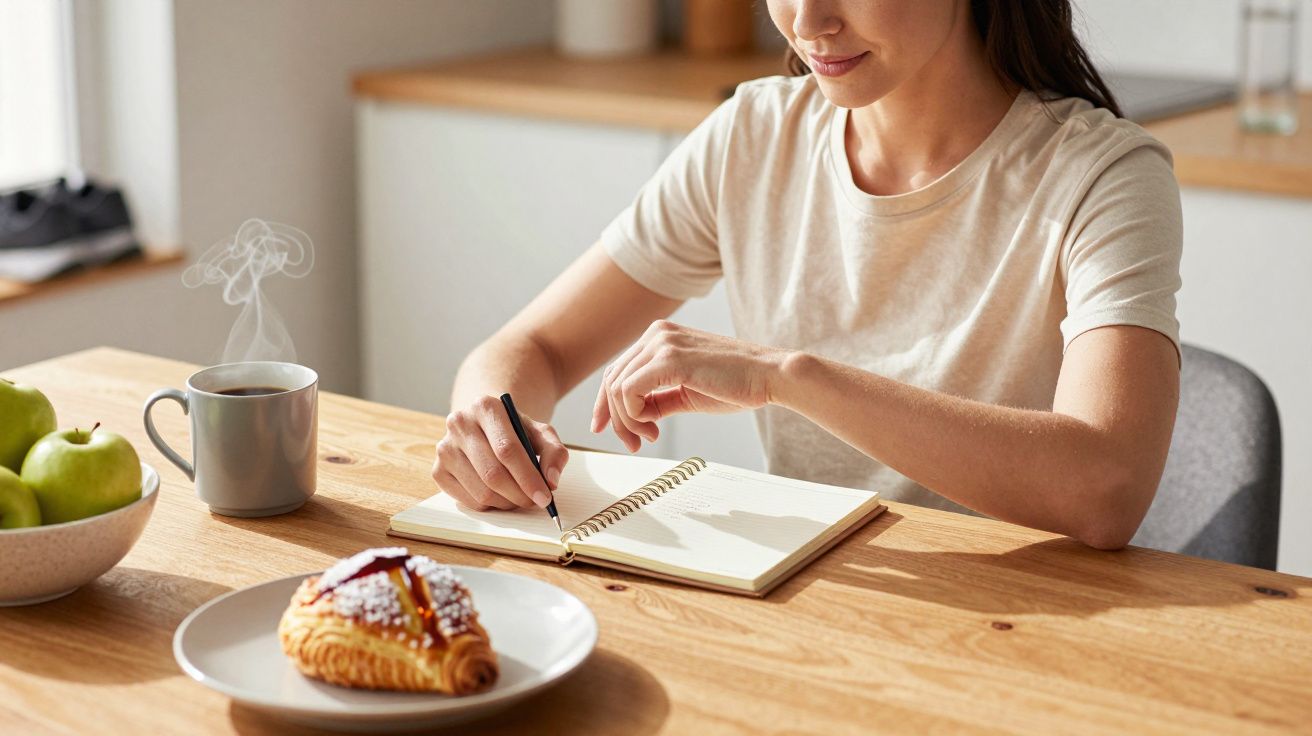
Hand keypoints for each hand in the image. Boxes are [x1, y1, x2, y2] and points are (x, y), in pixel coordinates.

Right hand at [432, 396, 568, 510]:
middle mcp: (460, 423)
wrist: (484, 424)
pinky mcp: (438, 470)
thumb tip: (552, 480)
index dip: (528, 477)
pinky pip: (467, 500)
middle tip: (536, 502)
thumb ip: (554, 452)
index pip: (507, 449)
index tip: (545, 497)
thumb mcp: (540, 432)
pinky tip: (500, 495)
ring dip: (507, 503)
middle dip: (519, 494)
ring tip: (520, 497)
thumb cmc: (514, 430)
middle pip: (492, 473)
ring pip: (481, 491)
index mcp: (485, 406)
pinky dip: (490, 505)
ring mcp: (444, 448)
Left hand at [591, 320, 789, 451]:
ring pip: (617, 388)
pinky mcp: (668, 360)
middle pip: (612, 379)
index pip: (618, 370)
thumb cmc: (735, 384)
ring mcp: (661, 343)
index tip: (605, 428)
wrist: (769, 376)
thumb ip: (657, 399)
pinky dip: (633, 416)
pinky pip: (629, 392)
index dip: (606, 403)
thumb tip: (634, 416)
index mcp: (660, 336)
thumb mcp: (686, 392)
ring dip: (627, 421)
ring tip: (648, 437)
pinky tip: (653, 428)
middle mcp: (656, 333)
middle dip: (615, 418)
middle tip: (632, 444)